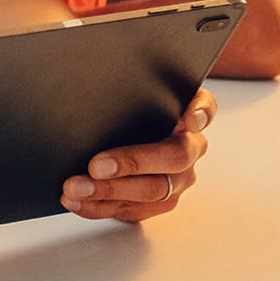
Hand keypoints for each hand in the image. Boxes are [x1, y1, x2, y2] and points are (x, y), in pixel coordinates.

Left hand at [62, 88, 215, 221]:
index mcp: (188, 113)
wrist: (111, 131)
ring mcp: (177, 178)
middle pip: (173, 157)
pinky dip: (100, 207)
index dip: (199, 112)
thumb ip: (125, 80)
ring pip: (153, 191)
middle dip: (132, 162)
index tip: (187, 117)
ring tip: (75, 187)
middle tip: (95, 165)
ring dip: (109, 192)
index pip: (204, 107)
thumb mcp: (125, 89)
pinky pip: (133, 210)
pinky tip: (76, 200)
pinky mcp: (158, 202)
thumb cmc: (121, 105)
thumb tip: (101, 70)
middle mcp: (189, 147)